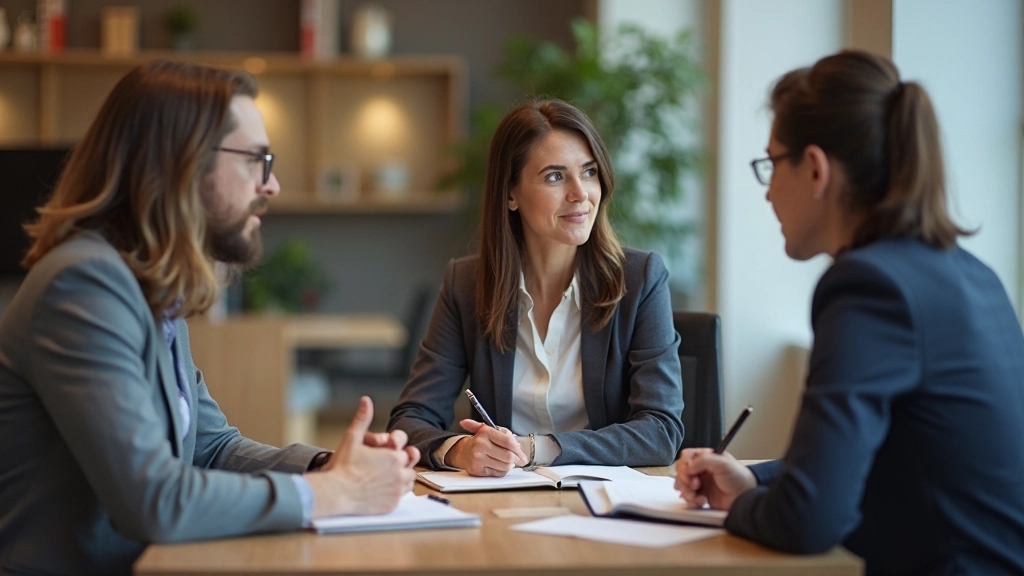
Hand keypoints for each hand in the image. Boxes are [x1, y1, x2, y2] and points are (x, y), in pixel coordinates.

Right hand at [305, 397, 418, 517]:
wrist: (335, 493)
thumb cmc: (342, 466)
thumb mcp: (352, 438)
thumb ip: (362, 419)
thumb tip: (366, 400)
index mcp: (394, 456)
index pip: (407, 452)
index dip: (397, 452)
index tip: (386, 454)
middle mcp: (400, 474)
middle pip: (410, 467)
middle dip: (401, 465)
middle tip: (386, 467)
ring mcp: (397, 491)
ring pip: (408, 482)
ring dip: (401, 478)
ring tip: (383, 478)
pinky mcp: (392, 505)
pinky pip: (401, 496)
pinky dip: (395, 493)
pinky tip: (381, 490)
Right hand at [445, 419, 527, 476]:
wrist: (463, 452)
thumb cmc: (481, 441)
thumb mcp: (492, 431)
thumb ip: (506, 434)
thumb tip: (519, 445)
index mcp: (485, 432)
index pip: (508, 442)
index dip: (518, 450)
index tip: (523, 454)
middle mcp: (480, 445)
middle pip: (508, 456)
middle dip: (517, 459)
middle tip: (521, 460)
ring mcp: (477, 458)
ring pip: (505, 466)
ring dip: (510, 465)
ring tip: (508, 462)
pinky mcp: (477, 470)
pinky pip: (498, 473)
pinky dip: (503, 471)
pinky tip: (499, 466)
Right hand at [674, 448, 756, 509]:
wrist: (745, 499)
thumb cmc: (739, 479)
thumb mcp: (723, 463)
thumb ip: (704, 460)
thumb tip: (688, 467)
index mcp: (706, 457)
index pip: (687, 456)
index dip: (685, 464)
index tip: (689, 472)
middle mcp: (701, 469)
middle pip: (681, 471)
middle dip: (685, 479)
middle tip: (695, 485)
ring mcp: (700, 482)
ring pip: (682, 485)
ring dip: (686, 491)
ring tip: (697, 496)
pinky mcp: (700, 495)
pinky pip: (688, 497)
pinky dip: (692, 500)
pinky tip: (702, 501)